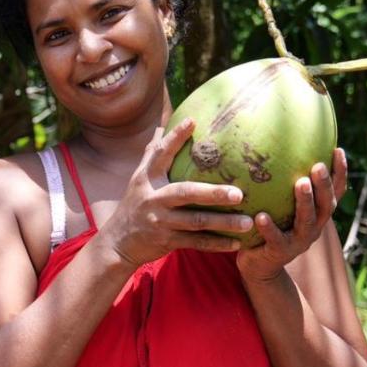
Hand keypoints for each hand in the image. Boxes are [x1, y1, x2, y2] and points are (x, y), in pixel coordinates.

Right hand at [94, 118, 253, 268]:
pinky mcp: (167, 241)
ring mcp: (160, 221)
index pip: (160, 154)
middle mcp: (153, 199)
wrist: (118, 242)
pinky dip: (216, 244)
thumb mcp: (138, 179)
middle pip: (185, 193)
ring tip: (248, 222)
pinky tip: (237, 243)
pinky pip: (196, 242)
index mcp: (146, 179)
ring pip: (196, 221)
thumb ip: (152, 154)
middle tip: (239, 193)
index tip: (193, 122)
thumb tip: (162, 124)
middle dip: (213, 193)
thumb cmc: (134, 204)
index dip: (175, 138)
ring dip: (223, 222)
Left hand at [236, 148, 348, 282]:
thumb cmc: (269, 227)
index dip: (340, 173)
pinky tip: (261, 216)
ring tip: (301, 183)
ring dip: (305, 201)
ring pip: (306, 221)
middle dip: (324, 184)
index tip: (338, 150)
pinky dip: (269, 228)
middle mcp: (313, 227)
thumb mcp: (280, 205)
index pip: (335, 192)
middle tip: (318, 165)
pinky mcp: (280, 253)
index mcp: (317, 214)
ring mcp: (299, 242)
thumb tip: (274, 147)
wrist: (260, 266)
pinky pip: (276, 239)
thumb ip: (283, 185)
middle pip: (325, 205)